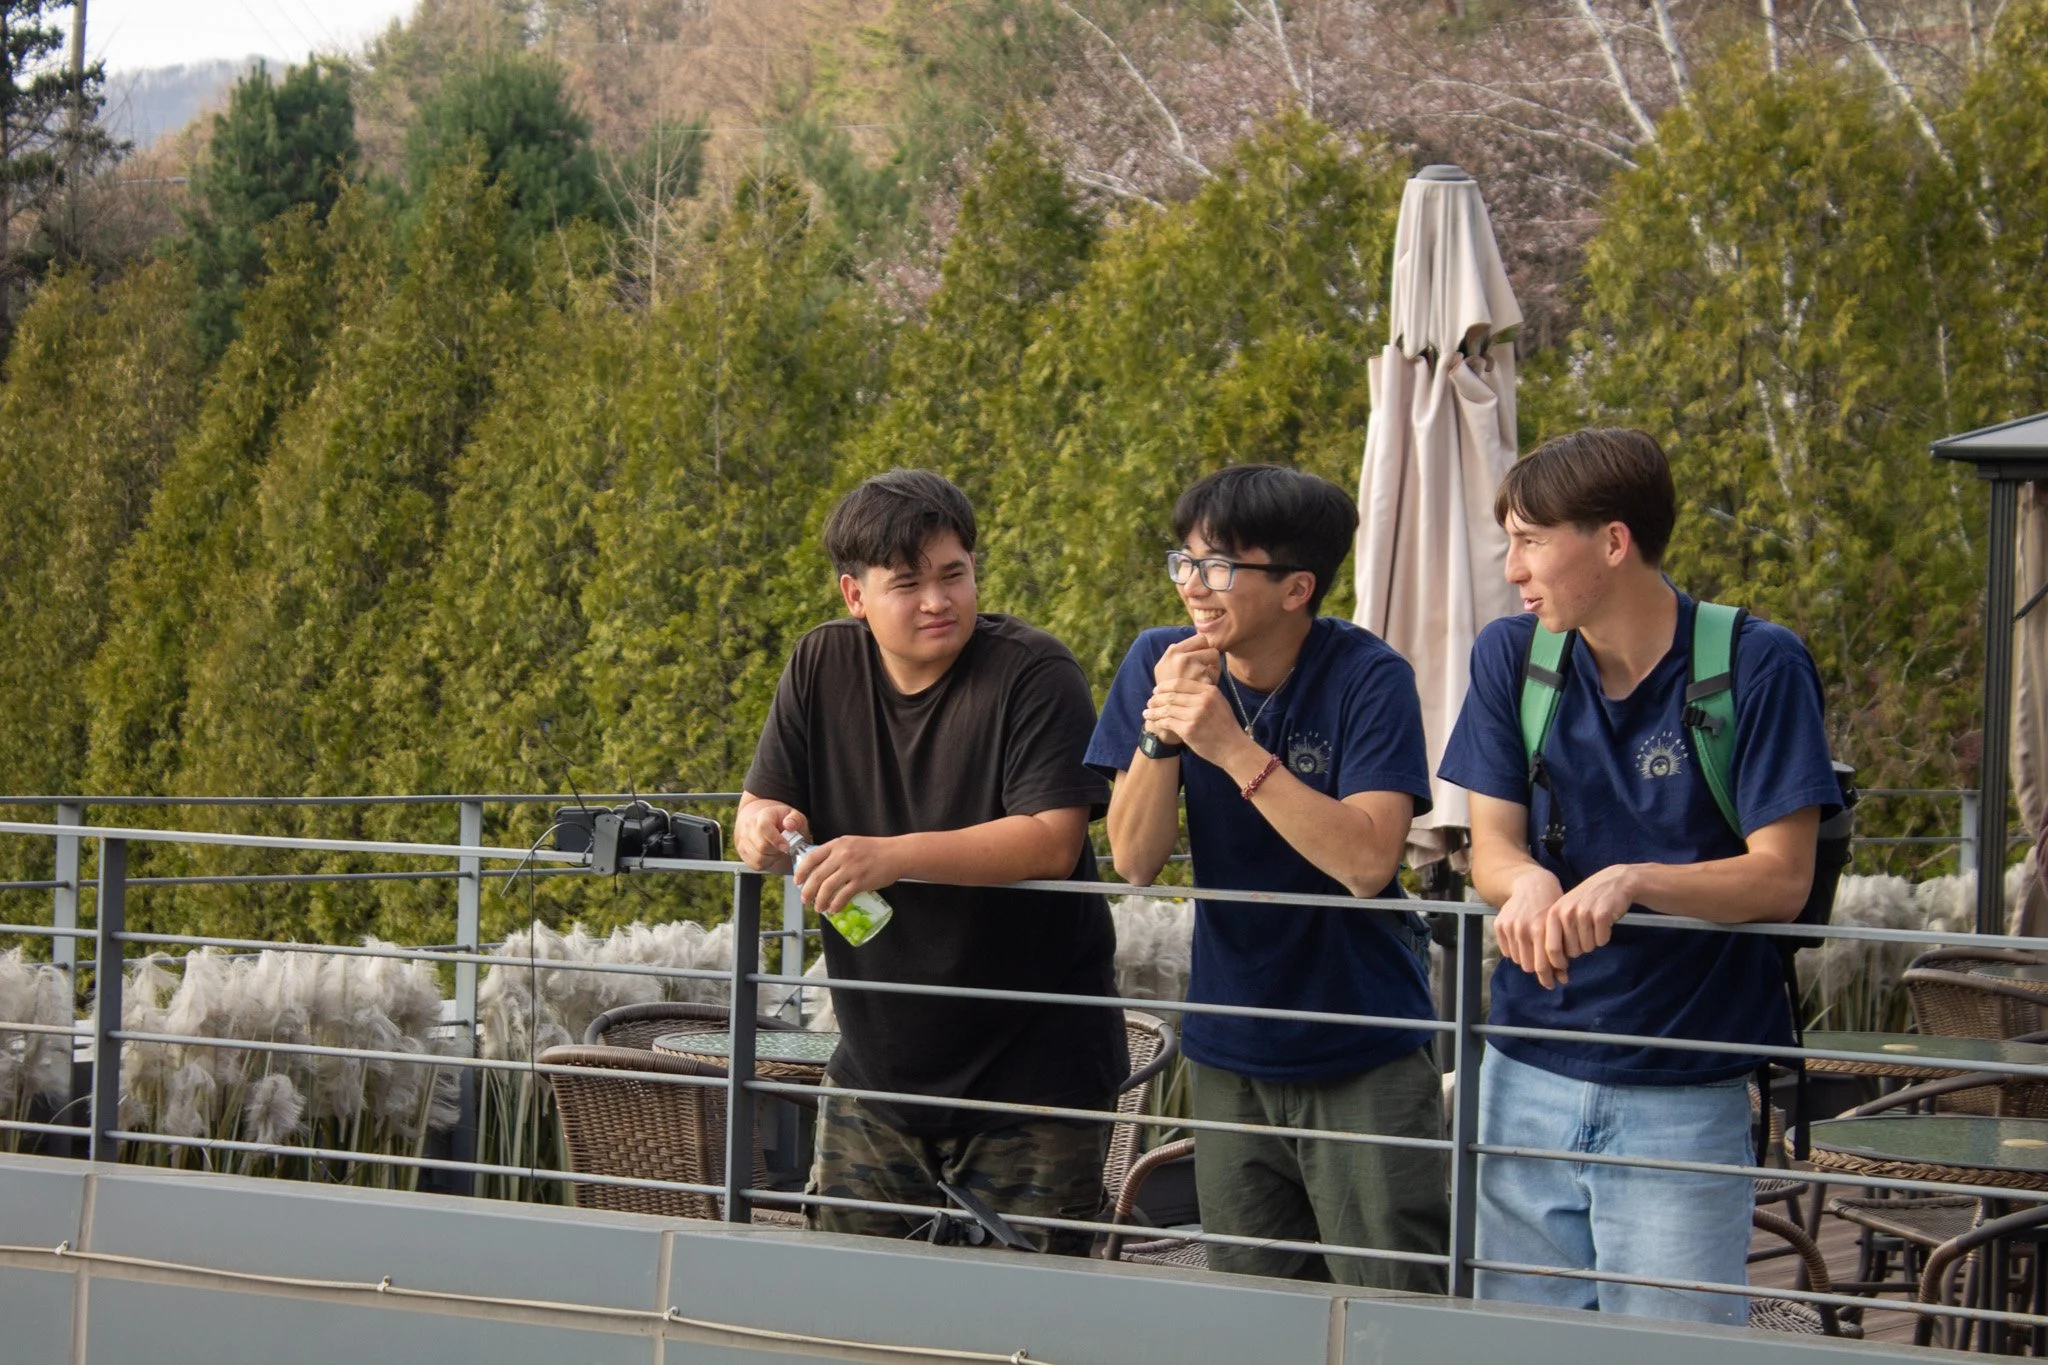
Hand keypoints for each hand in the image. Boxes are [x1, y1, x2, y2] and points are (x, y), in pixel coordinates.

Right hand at [736, 800, 809, 871]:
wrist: (770, 824)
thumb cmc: (784, 822)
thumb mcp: (795, 817)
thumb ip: (795, 819)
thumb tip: (789, 825)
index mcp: (763, 814)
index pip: (764, 827)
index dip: (776, 840)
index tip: (786, 847)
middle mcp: (750, 825)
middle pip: (762, 846)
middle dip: (777, 851)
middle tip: (784, 848)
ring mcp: (744, 838)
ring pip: (758, 857)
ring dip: (772, 858)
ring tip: (777, 850)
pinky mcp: (742, 850)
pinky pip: (755, 864)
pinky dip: (766, 863)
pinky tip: (771, 855)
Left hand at [792, 835, 901, 916]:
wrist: (896, 854)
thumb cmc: (874, 849)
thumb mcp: (851, 843)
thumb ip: (835, 852)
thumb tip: (819, 868)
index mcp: (837, 844)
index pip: (811, 857)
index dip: (801, 871)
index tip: (797, 881)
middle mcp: (842, 855)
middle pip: (817, 876)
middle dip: (807, 891)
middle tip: (805, 899)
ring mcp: (851, 868)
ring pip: (827, 888)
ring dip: (820, 901)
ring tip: (819, 908)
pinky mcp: (861, 881)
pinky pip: (843, 896)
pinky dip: (835, 905)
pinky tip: (833, 909)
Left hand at [1143, 673, 1259, 762]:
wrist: (1233, 748)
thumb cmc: (1225, 727)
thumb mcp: (1219, 703)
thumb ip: (1203, 694)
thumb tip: (1180, 689)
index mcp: (1210, 691)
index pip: (1180, 683)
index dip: (1165, 686)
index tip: (1157, 689)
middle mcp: (1202, 701)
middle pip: (1171, 695)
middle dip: (1156, 699)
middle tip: (1149, 702)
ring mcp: (1195, 715)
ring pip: (1167, 709)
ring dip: (1154, 711)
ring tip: (1147, 713)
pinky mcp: (1189, 730)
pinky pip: (1168, 722)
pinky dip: (1159, 722)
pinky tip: (1155, 722)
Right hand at [1153, 635, 1220, 687]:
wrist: (1165, 709)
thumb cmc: (1168, 687)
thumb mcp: (1165, 667)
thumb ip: (1178, 652)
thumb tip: (1198, 639)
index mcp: (1173, 652)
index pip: (1200, 638)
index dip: (1204, 648)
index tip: (1201, 658)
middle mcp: (1182, 657)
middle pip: (1211, 648)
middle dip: (1211, 659)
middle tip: (1205, 670)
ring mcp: (1192, 668)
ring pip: (1215, 660)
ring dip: (1213, 669)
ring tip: (1202, 680)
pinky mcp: (1201, 679)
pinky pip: (1215, 673)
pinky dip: (1212, 680)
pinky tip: (1202, 687)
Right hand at [1494, 866, 1565, 987]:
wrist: (1532, 884)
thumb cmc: (1552, 906)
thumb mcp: (1561, 927)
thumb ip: (1561, 953)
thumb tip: (1564, 980)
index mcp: (1540, 929)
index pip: (1542, 966)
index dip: (1549, 977)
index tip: (1556, 980)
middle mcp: (1522, 929)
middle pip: (1528, 966)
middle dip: (1539, 968)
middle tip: (1547, 964)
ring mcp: (1509, 927)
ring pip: (1517, 960)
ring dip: (1527, 959)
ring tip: (1536, 952)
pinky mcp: (1499, 925)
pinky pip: (1507, 951)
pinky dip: (1516, 951)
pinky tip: (1525, 943)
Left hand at [1545, 863, 1636, 963]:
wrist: (1614, 881)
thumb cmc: (1588, 901)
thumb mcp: (1566, 911)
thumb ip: (1556, 932)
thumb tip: (1552, 964)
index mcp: (1554, 913)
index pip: (1551, 949)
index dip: (1557, 963)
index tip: (1563, 967)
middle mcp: (1566, 913)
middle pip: (1572, 952)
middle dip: (1580, 949)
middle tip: (1586, 933)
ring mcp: (1584, 913)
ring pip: (1588, 948)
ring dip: (1593, 941)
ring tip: (1595, 924)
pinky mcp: (1602, 915)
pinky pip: (1602, 941)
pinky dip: (1605, 936)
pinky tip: (1605, 922)